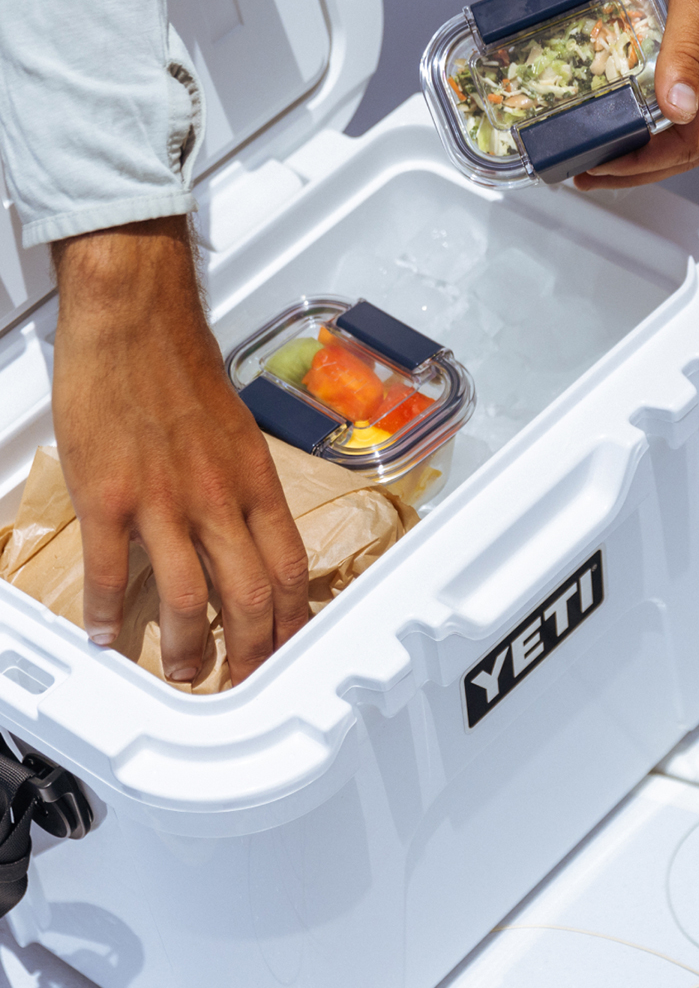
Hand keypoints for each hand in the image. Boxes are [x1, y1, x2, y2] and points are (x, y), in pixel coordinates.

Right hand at [51, 217, 308, 684]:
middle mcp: (220, 497)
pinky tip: (106, 636)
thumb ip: (241, 484)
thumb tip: (244, 529)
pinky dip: (110, 613)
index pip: (290, 567)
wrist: (136, 319)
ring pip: (190, 599)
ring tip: (184, 673)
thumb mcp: (236, 431)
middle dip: (252, 651)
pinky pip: (114, 573)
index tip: (287, 646)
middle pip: (251, 595)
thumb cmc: (181, 367)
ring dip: (188, 649)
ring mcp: (165, 500)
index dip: (293, 619)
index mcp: (255, 481)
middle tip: (242, 679)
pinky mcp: (111, 496)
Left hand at [573, 0, 698, 189]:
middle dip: (641, 170)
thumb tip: (676, 109)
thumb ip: (685, 52)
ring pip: (690, 134)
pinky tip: (632, 126)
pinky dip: (656, 127)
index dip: (647, 162)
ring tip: (608, 162)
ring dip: (648, 155)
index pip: (692, 140)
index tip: (608, 167)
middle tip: (596, 176)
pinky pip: (688, 107)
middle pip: (691, 149)